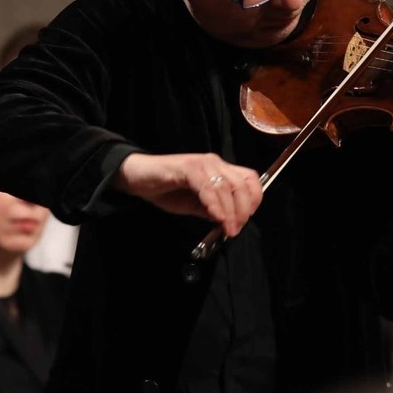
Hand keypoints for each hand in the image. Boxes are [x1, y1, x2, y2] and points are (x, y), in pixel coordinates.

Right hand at [116, 152, 263, 237]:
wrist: (138, 178)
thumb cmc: (167, 190)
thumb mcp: (195, 205)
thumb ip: (213, 211)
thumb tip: (230, 222)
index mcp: (220, 170)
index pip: (250, 179)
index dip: (254, 199)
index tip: (246, 220)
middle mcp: (215, 163)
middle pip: (242, 184)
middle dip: (243, 209)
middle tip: (236, 229)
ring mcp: (202, 163)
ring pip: (226, 186)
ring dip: (230, 211)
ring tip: (227, 229)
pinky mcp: (187, 167)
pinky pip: (207, 186)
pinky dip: (214, 203)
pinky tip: (216, 217)